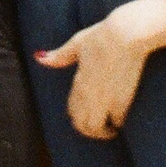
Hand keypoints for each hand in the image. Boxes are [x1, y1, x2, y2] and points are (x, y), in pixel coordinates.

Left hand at [35, 0, 165, 139]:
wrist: (126, 34)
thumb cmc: (101, 35)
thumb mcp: (77, 44)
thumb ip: (59, 56)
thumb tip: (39, 58)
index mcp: (78, 84)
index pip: (72, 112)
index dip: (78, 117)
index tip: (85, 117)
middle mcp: (89, 96)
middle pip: (83, 126)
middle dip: (89, 131)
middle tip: (98, 129)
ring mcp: (106, 99)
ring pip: (98, 128)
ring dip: (103, 132)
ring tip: (110, 130)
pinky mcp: (123, 99)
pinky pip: (117, 120)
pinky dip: (118, 122)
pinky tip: (121, 119)